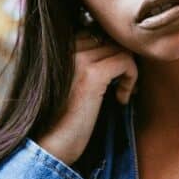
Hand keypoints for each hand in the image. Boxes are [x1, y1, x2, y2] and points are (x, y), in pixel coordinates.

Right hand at [33, 28, 137, 167]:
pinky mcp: (91, 74)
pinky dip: (131, 80)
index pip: (95, 30)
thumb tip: (115, 47)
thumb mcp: (70, 82)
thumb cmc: (60, 120)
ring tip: (121, 94)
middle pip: (109, 36)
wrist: (47, 147)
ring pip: (120, 47)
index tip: (113, 78)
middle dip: (122, 60)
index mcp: (56, 47)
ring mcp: (78, 58)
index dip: (110, 52)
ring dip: (128, 71)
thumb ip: (84, 61)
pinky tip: (121, 100)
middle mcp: (65, 47)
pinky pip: (126, 62)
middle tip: (123, 85)